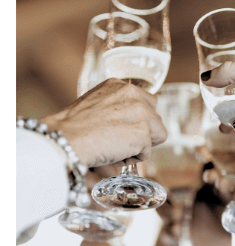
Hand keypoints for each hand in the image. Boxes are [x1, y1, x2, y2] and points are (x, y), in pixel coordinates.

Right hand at [40, 78, 166, 167]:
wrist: (66, 137)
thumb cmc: (73, 127)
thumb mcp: (96, 103)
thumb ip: (117, 107)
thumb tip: (130, 122)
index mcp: (121, 86)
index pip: (148, 101)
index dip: (141, 119)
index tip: (128, 128)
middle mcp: (134, 95)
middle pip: (157, 118)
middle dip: (146, 132)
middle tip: (126, 141)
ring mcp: (141, 114)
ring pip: (158, 135)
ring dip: (142, 146)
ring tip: (118, 148)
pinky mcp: (143, 133)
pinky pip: (146, 153)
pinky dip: (133, 158)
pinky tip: (115, 154)